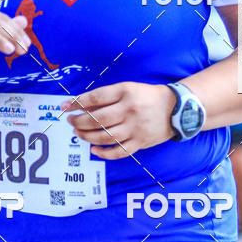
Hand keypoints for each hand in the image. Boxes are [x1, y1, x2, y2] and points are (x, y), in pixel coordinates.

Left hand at [60, 82, 175, 159]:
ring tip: (78, 133)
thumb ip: (108, 97)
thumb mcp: (129, 88)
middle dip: (79, 121)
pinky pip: (119, 152)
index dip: (77, 102)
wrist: (177, 109)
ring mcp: (135, 128)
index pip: (96, 97)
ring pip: (105, 136)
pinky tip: (93, 150)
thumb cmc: (148, 96)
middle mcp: (129, 110)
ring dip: (87, 136)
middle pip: (97, 119)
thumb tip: (82, 105)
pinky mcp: (140, 142)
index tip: (65, 106)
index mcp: (126, 92)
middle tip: (71, 121)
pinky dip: (104, 153)